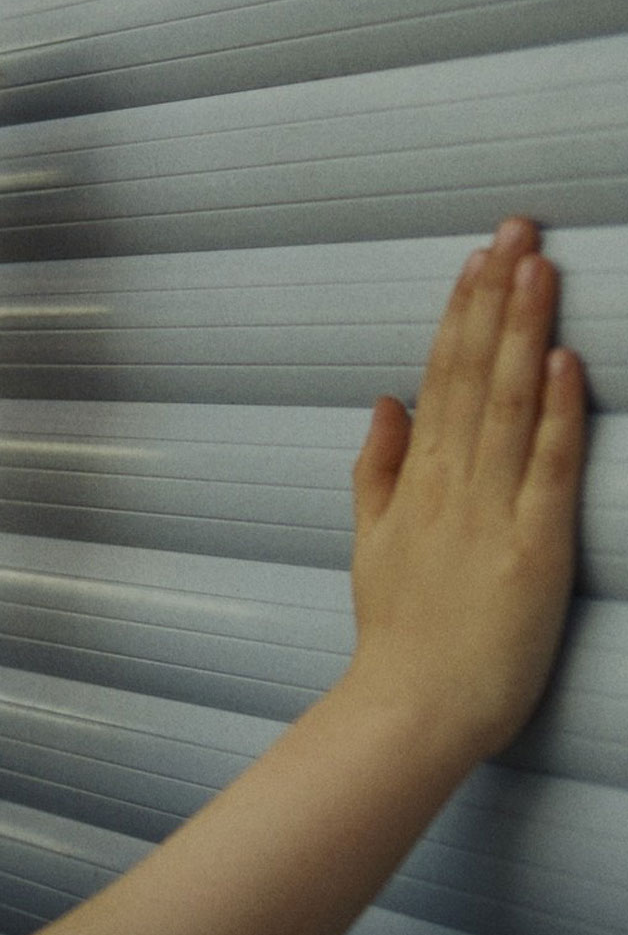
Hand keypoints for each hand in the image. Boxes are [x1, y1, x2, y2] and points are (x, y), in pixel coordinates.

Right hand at [345, 217, 587, 757]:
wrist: (412, 704)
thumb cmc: (399, 631)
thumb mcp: (373, 542)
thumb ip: (377, 468)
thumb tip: (386, 401)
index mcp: (418, 479)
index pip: (440, 377)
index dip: (462, 313)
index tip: (479, 256)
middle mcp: (452, 482)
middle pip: (472, 372)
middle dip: (496, 297)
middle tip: (515, 230)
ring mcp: (490, 511)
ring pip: (505, 404)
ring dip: (522, 331)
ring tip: (537, 268)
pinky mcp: (533, 548)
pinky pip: (544, 468)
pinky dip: (552, 413)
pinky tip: (560, 362)